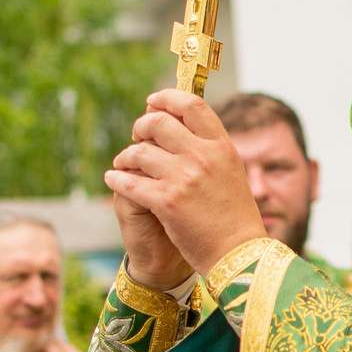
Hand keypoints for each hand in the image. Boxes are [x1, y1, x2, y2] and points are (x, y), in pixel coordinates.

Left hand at [103, 91, 266, 280]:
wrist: (238, 253)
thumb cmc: (235, 216)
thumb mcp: (231, 172)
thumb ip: (210, 149)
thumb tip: (184, 127)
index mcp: (221, 146)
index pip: (192, 104)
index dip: (167, 97)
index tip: (153, 101)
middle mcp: (203, 157)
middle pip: (158, 122)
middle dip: (141, 126)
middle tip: (137, 136)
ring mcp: (184, 178)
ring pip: (139, 152)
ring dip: (125, 156)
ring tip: (123, 163)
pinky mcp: (166, 202)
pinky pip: (129, 182)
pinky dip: (116, 178)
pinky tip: (113, 179)